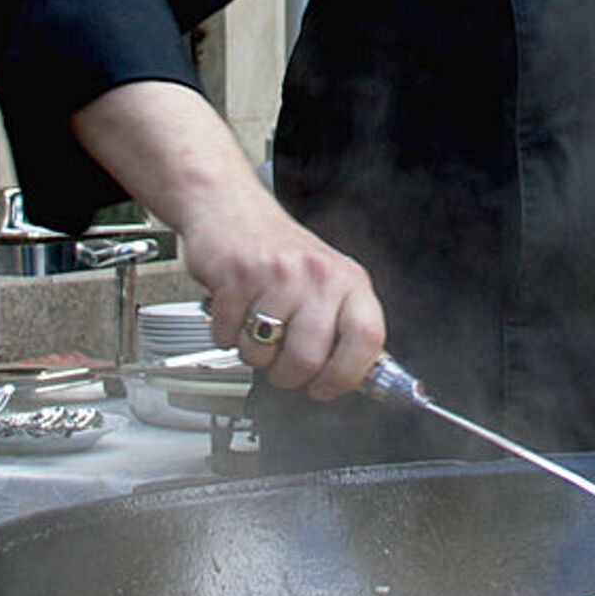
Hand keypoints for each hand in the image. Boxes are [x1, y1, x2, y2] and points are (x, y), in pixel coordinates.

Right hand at [71, 81, 385, 400]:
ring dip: (253, 352)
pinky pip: (229, 336)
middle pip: (309, 359)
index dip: (347, 376)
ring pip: (263, 354)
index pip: (368, 339)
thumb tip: (363, 377)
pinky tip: (235, 307)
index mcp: (349, 280)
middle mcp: (319, 275)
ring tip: (256, 324)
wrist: (230, 208)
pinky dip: (226, 332)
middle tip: (281, 363)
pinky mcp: (238, 276)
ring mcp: (279, 275)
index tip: (328, 388)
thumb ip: (343, 325)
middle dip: (288, 375)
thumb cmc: (280, 250)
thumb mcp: (327, 282)